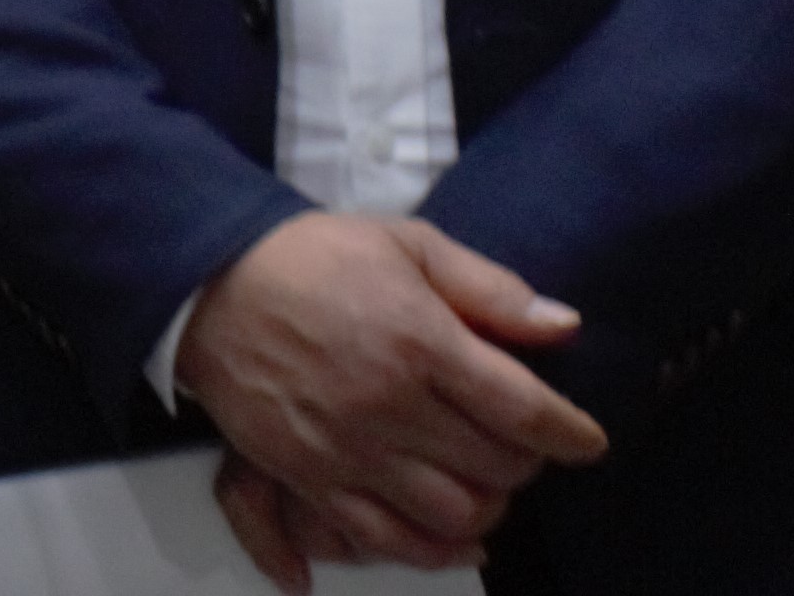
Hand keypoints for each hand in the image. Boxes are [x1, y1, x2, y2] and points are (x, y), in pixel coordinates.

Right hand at [178, 212, 603, 574]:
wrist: (206, 282)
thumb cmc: (314, 257)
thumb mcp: (406, 242)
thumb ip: (489, 288)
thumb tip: (566, 326)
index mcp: (420, 340)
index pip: (525, 411)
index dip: (571, 434)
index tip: (586, 440)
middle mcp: (389, 404)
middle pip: (498, 469)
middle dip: (525, 464)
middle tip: (518, 446)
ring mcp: (347, 448)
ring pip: (454, 515)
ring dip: (486, 508)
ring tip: (482, 484)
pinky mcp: (309, 477)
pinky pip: (387, 540)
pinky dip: (433, 550)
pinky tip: (452, 535)